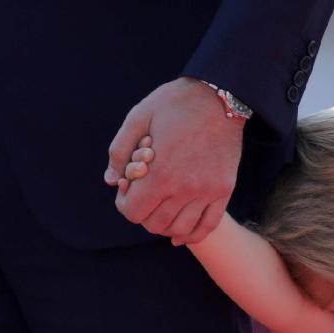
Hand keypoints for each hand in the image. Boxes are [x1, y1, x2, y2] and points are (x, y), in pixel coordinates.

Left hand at [104, 79, 242, 245]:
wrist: (220, 96)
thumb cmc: (176, 103)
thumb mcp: (138, 117)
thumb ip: (120, 151)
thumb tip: (110, 180)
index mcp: (161, 173)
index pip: (133, 212)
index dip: (124, 204)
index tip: (126, 190)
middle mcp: (185, 189)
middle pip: (155, 224)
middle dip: (142, 214)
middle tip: (143, 196)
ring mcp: (207, 192)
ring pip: (180, 229)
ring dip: (164, 225)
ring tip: (160, 209)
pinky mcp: (223, 190)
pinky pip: (207, 226)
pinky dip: (191, 235)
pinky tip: (179, 235)